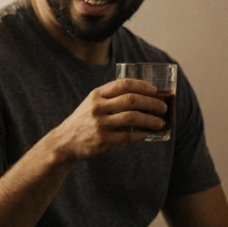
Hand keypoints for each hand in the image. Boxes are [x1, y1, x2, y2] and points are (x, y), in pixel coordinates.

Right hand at [48, 78, 166, 161]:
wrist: (65, 142)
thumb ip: (111, 98)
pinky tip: (147, 134)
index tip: (155, 90)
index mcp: (96, 95)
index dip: (142, 86)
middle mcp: (97, 107)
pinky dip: (141, 134)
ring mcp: (100, 124)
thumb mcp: (92, 103)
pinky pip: (128, 136)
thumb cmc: (85, 121)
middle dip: (151, 103)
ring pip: (132, 117)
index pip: (123, 84)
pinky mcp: (103, 140)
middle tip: (162, 107)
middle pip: (131, 100)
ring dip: (150, 119)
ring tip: (160, 122)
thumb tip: (144, 97)